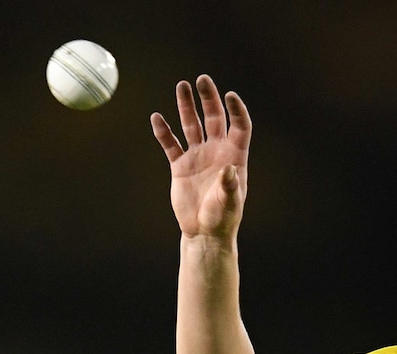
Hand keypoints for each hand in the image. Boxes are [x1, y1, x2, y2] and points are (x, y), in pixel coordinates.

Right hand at [150, 75, 251, 239]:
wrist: (203, 231)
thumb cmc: (222, 218)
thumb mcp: (229, 203)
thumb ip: (229, 186)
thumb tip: (230, 169)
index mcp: (235, 156)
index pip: (239, 127)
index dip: (236, 110)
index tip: (230, 95)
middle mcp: (217, 152)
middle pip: (214, 118)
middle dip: (209, 98)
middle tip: (202, 79)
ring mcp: (198, 156)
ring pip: (191, 125)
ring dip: (186, 106)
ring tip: (181, 85)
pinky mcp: (180, 165)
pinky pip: (170, 143)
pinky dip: (163, 131)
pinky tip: (157, 117)